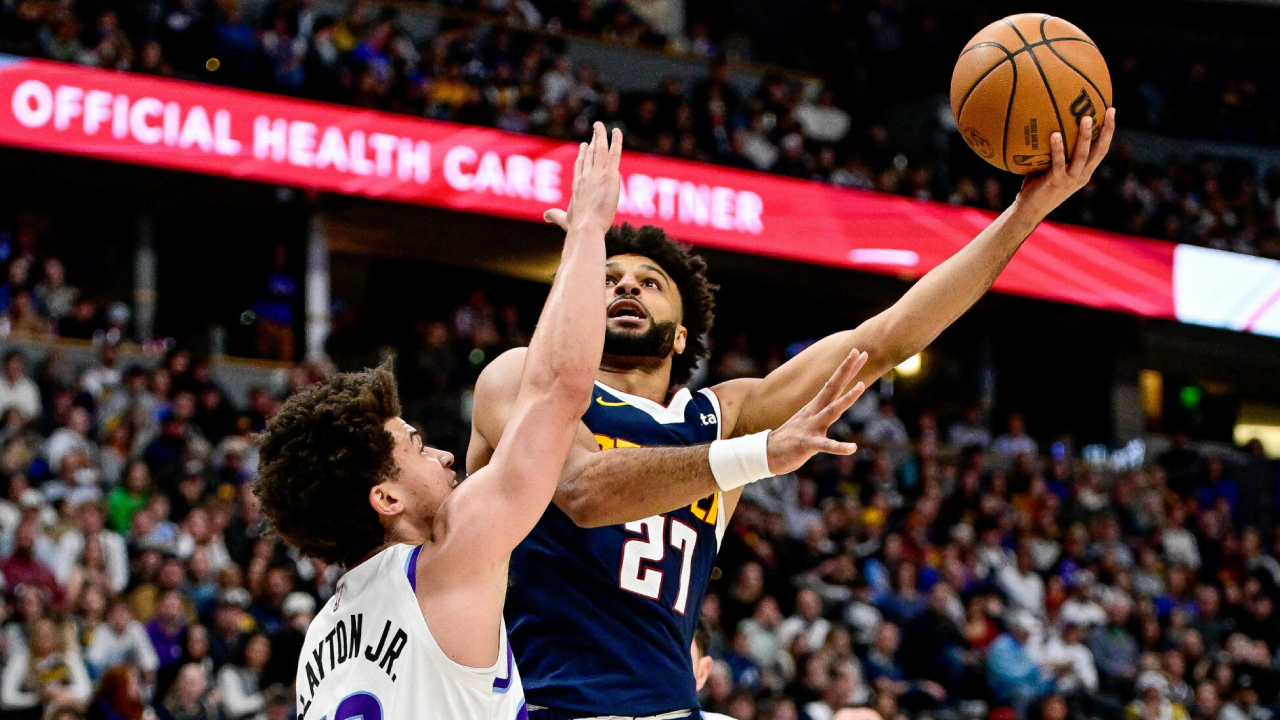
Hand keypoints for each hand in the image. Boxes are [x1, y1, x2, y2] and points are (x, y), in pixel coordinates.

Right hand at [544, 122, 621, 233]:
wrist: (586, 226)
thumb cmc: (576, 226)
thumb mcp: (564, 220)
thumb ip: (555, 216)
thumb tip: (545, 216)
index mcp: (577, 185)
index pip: (580, 166)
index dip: (582, 155)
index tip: (584, 145)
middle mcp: (585, 176)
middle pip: (590, 154)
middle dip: (593, 141)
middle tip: (596, 130)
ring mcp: (597, 174)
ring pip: (600, 150)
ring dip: (601, 136)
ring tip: (602, 126)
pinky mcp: (610, 176)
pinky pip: (614, 154)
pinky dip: (616, 141)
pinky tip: (617, 132)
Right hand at [764, 348, 867, 474]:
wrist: (767, 453)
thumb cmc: (791, 437)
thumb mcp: (808, 419)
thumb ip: (822, 412)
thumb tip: (834, 405)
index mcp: (815, 406)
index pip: (833, 383)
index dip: (846, 368)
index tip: (858, 352)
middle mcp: (814, 412)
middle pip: (833, 388)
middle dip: (846, 370)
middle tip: (861, 353)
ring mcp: (811, 427)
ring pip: (831, 411)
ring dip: (847, 399)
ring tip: (862, 386)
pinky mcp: (808, 444)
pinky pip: (826, 445)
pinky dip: (839, 447)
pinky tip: (852, 448)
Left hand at [1015, 107, 1115, 218]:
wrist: (1029, 211)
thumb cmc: (1037, 187)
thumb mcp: (1050, 168)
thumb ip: (1053, 152)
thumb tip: (1047, 125)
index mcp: (1084, 172)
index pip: (1101, 149)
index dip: (1109, 131)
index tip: (1111, 111)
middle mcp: (1082, 175)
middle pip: (1100, 150)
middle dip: (1107, 130)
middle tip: (1108, 110)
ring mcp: (1071, 179)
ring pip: (1083, 155)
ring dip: (1085, 136)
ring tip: (1085, 118)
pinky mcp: (1057, 182)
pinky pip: (1059, 162)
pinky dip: (1058, 148)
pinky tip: (1055, 134)